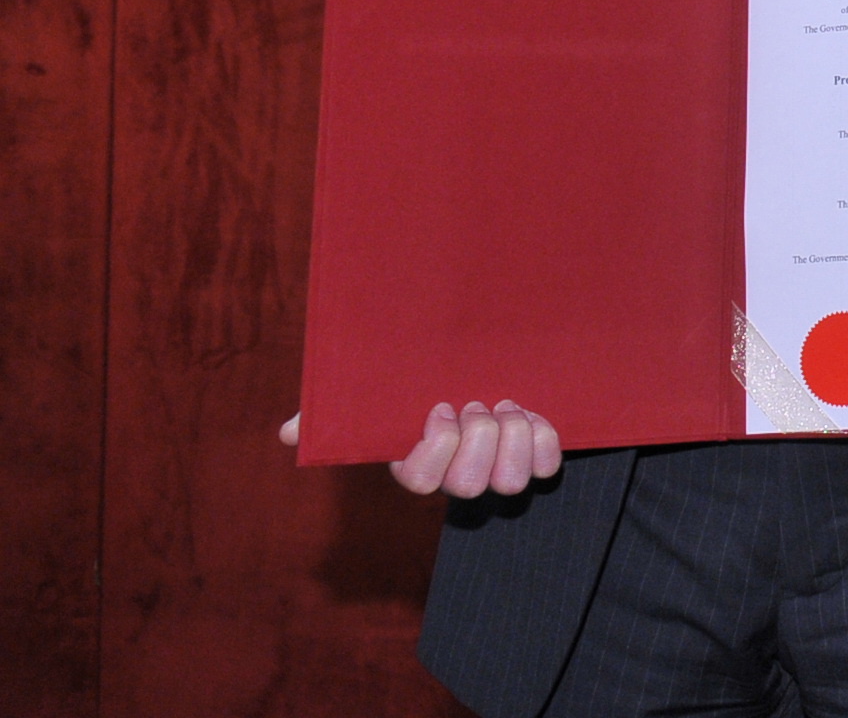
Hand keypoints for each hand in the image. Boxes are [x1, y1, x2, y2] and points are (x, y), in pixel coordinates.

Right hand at [283, 400, 563, 496]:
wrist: (478, 375)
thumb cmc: (415, 392)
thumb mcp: (373, 400)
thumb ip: (331, 413)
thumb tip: (289, 433)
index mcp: (417, 466)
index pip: (423, 481)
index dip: (438, 447)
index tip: (440, 407)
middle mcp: (458, 479)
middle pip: (472, 485)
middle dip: (479, 439)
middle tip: (478, 402)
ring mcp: (498, 473)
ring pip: (512, 483)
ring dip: (514, 439)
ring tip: (507, 406)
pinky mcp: (533, 460)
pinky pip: (546, 469)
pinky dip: (545, 440)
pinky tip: (532, 414)